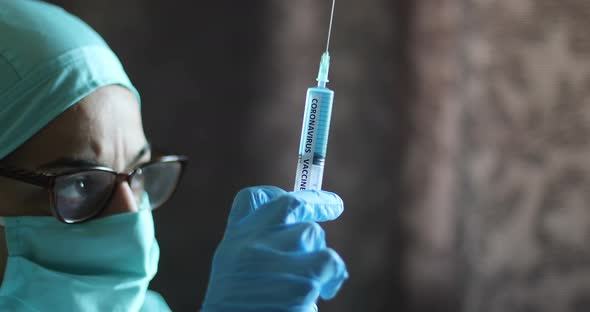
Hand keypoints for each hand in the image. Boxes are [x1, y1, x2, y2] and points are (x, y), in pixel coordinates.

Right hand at [201, 186, 347, 311]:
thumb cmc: (240, 310)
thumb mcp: (233, 274)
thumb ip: (255, 249)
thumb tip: (294, 231)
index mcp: (233, 244)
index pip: (249, 200)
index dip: (273, 193)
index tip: (290, 195)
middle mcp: (251, 245)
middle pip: (290, 205)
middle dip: (317, 202)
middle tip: (334, 205)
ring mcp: (275, 261)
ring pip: (312, 233)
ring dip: (320, 253)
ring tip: (317, 281)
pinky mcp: (300, 283)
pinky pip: (331, 261)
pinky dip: (333, 276)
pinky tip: (325, 292)